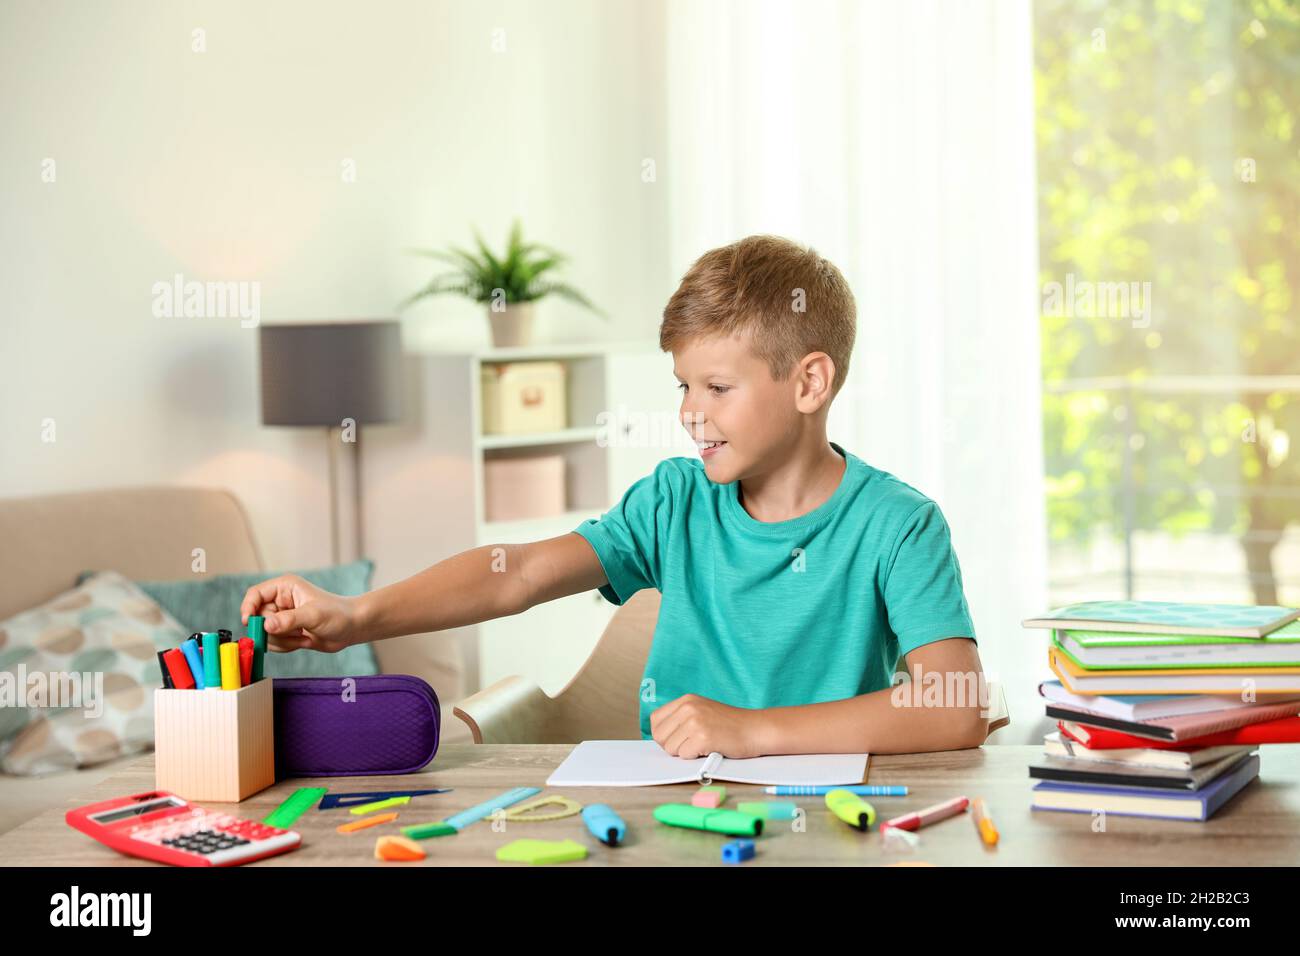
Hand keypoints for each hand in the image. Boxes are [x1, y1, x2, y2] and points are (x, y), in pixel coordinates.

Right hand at [239, 574, 359, 653]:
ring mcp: (283, 617)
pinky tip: (305, 640)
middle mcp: (281, 601)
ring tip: (304, 636)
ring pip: (265, 633)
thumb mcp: (313, 615)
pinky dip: (287, 646)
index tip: (250, 623)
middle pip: (258, 618)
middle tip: (296, 632)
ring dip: (283, 640)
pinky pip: (274, 643)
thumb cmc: (338, 614)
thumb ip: (289, 620)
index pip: (255, 594)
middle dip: (275, 631)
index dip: (248, 608)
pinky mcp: (287, 631)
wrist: (352, 628)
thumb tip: (266, 625)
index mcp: (285, 587)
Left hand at [649, 694, 768, 758]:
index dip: (663, 734)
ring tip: (702, 745)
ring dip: (684, 752)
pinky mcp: (702, 737)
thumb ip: (681, 718)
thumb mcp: (702, 710)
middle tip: (691, 745)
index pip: (655, 720)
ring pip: (670, 748)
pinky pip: (684, 755)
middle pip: (660, 736)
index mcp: (686, 700)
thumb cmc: (730, 725)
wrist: (755, 729)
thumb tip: (659, 736)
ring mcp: (695, 722)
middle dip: (672, 746)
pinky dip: (694, 757)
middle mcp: (688, 708)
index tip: (676, 739)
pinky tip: (709, 749)